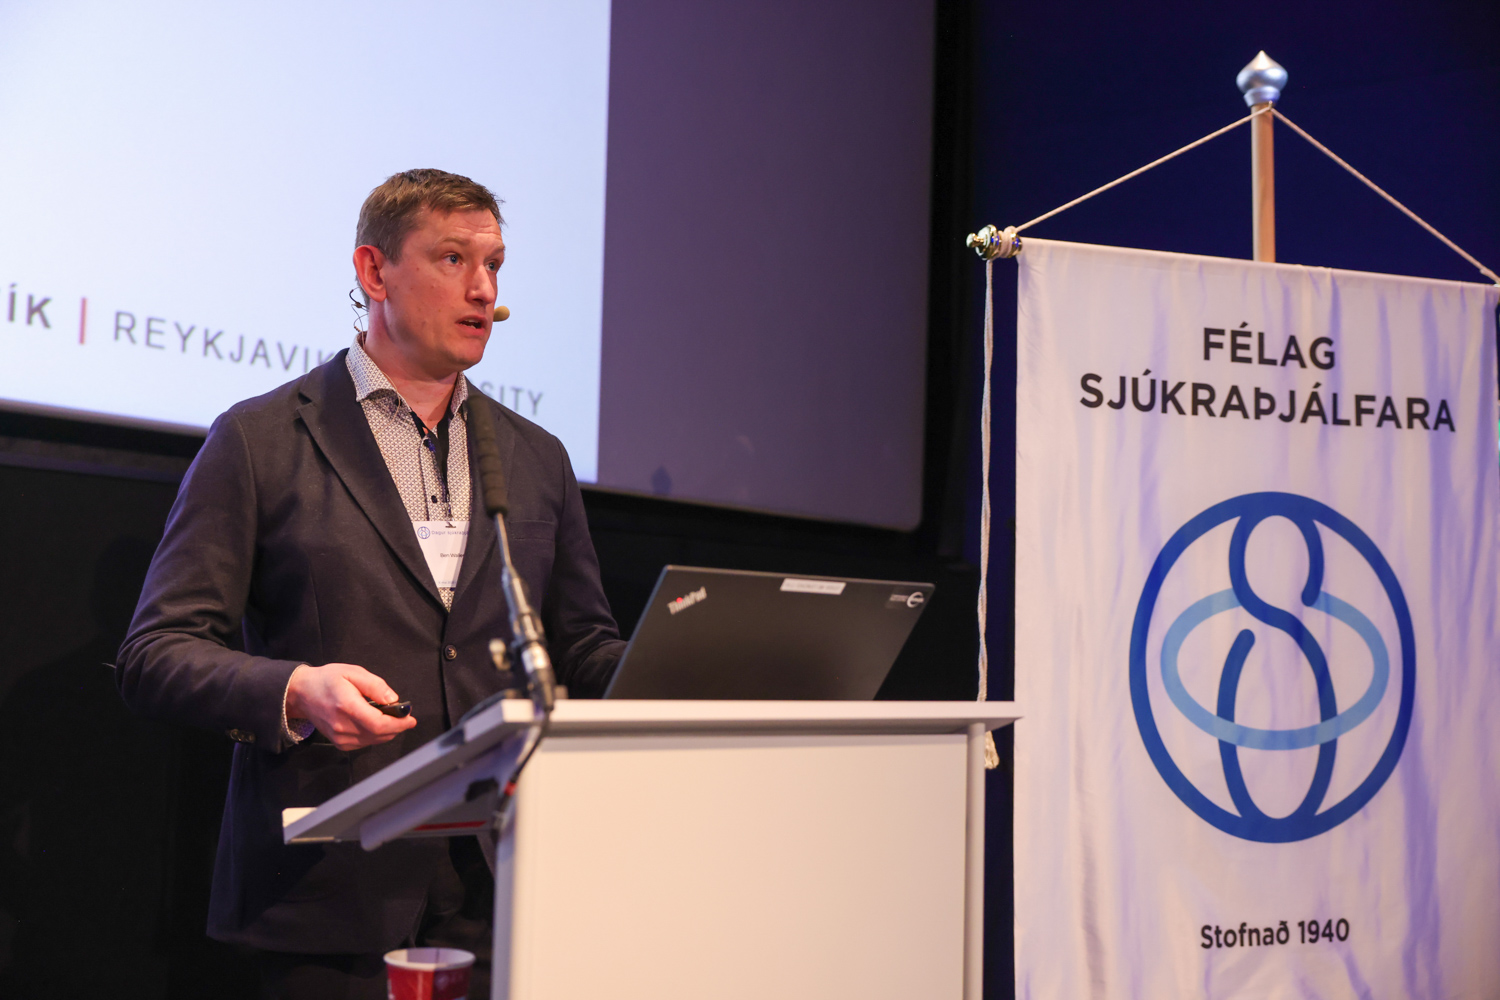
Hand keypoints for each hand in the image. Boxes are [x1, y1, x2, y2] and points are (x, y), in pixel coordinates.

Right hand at [285, 663, 417, 749]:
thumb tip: (393, 700)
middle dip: (397, 727)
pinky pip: (365, 743)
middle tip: (404, 715)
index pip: (378, 724)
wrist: (302, 693)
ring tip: (390, 717)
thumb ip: (375, 685)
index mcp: (347, 706)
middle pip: (379, 735)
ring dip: (387, 731)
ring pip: (374, 741)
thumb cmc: (327, 680)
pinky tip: (375, 723)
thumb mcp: (353, 672)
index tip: (410, 719)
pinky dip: (376, 735)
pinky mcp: (340, 743)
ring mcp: (340, 737)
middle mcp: (342, 726)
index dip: (398, 724)